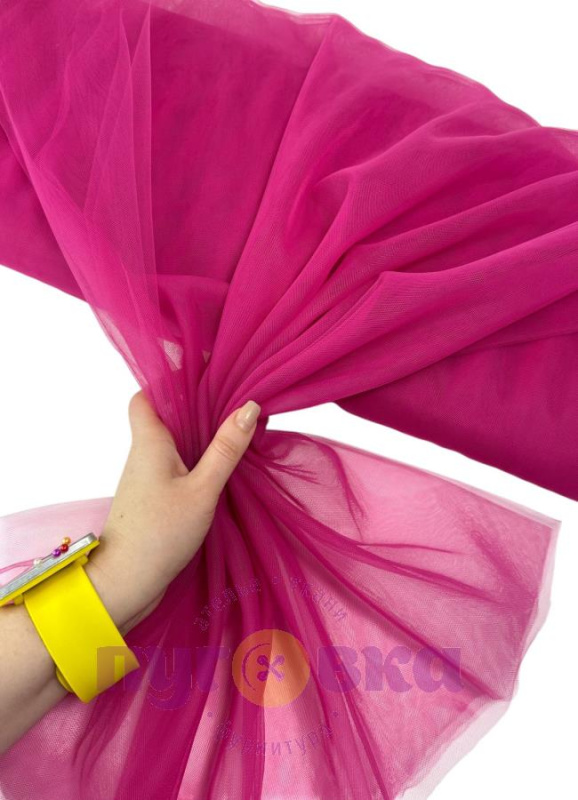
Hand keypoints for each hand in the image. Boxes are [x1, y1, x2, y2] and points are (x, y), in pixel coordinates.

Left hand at [85, 390, 260, 634]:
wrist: (126, 583)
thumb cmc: (159, 534)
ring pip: (173, 441)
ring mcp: (148, 476)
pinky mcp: (155, 497)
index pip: (146, 394)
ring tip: (235, 424)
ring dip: (199, 432)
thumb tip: (249, 406)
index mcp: (149, 440)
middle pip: (164, 414)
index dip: (169, 380)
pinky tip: (222, 463)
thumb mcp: (202, 489)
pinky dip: (197, 457)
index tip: (204, 373)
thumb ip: (226, 449)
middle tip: (233, 395)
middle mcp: (144, 453)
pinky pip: (176, 464)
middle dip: (196, 404)